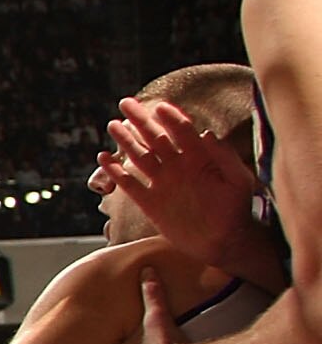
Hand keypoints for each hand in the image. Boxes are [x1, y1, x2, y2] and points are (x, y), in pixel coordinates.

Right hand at [98, 94, 258, 265]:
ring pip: (140, 157)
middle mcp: (177, 167)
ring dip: (126, 141)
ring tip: (113, 125)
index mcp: (199, 159)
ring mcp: (162, 184)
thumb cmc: (236, 210)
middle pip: (155, 138)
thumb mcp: (239, 181)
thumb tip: (206, 134)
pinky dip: (115, 172)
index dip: (171, 118)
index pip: (182, 131)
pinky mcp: (150, 203)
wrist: (224, 241)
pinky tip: (104, 159)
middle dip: (141, 120)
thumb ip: (224, 157)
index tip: (160, 106)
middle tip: (126, 103)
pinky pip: (129, 184)